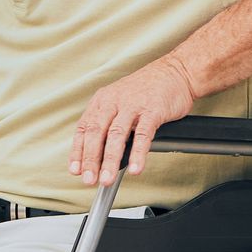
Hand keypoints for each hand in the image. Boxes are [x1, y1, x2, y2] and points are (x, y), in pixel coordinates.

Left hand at [68, 56, 196, 188]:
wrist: (175, 71)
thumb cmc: (146, 90)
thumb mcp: (119, 102)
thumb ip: (108, 125)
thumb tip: (98, 155)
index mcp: (102, 101)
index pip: (83, 129)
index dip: (77, 152)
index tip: (76, 170)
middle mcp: (113, 102)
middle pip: (96, 134)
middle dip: (91, 160)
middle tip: (89, 180)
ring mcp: (132, 105)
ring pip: (116, 135)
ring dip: (110, 160)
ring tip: (107, 179)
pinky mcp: (152, 110)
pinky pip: (143, 135)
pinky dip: (138, 153)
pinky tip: (135, 168)